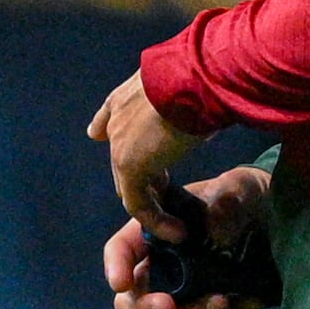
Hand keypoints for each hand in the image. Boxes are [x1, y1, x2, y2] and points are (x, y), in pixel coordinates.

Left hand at [92, 66, 213, 218]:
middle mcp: (117, 120)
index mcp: (126, 98)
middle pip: (123, 161)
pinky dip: (156, 221)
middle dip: (144, 180)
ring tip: (174, 226)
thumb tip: (199, 105)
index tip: (142, 160)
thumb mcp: (188, 86)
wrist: (190, 77)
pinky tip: (176, 231)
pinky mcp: (130, 166)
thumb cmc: (199, 77)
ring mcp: (120, 145)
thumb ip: (185, 98)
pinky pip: (138, 204)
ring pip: (131, 186)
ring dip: (151, 207)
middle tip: (168, 196)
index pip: (110, 124)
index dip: (124, 144)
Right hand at [103, 165, 280, 308]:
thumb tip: (215, 231)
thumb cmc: (240, 196)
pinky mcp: (219, 307)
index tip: (120, 284)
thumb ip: (222, 203)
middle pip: (136, 300)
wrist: (275, 215)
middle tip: (166, 308)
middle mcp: (166, 267)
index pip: (122, 251)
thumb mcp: (232, 190)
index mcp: (155, 233)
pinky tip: (251, 300)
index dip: (116, 267)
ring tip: (221, 301)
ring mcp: (191, 292)